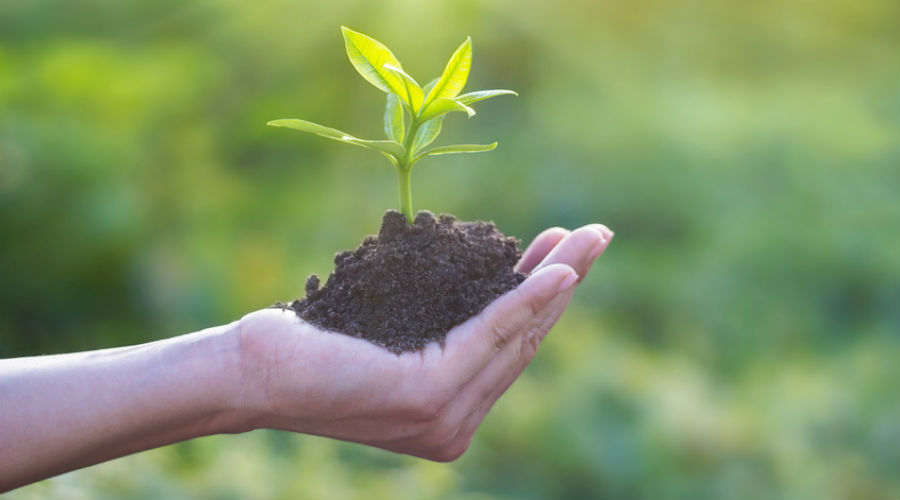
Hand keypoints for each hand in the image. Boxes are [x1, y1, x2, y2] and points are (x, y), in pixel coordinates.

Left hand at [236, 224, 612, 460]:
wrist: (251, 375)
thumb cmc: (309, 347)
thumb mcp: (391, 330)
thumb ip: (441, 327)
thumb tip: (480, 281)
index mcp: (446, 411)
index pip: (508, 349)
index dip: (543, 299)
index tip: (566, 254)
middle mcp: (453, 423)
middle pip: (523, 341)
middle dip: (564, 283)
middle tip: (597, 237)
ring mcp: (443, 416)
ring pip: (515, 336)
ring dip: (556, 282)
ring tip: (588, 240)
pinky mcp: (429, 396)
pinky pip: (488, 335)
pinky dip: (523, 299)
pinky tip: (553, 270)